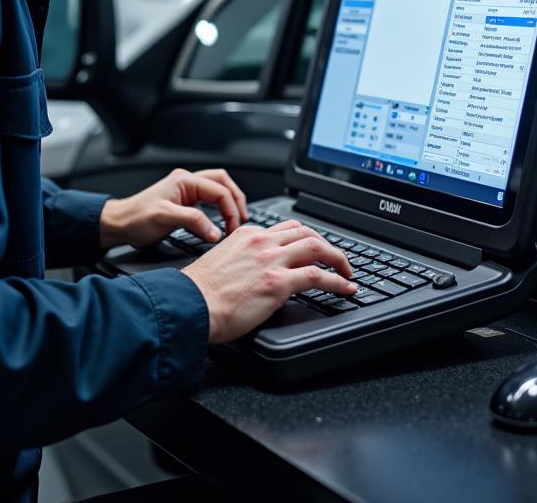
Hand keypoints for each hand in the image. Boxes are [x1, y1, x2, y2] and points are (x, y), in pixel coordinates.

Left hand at [99, 167, 248, 249]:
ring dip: (229, 202)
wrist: (119, 224)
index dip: (230, 209)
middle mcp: (186, 182)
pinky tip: (221, 219)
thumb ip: (193, 221)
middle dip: (236, 200)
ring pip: (217, 188)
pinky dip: (219, 208)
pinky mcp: (184, 201)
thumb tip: (216, 231)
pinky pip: (209, 199)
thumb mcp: (165, 218)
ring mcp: (185, 190)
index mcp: (184, 180)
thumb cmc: (136, 218)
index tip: (232, 228)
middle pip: (222, 182)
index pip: (219, 190)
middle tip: (241, 220)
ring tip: (236, 219)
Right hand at [181, 220, 356, 342]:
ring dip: (338, 259)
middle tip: (336, 258)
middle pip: (305, 232)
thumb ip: (242, 259)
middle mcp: (261, 242)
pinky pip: (319, 276)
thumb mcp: (221, 262)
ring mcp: (271, 260)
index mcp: (246, 235)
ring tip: (347, 272)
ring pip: (317, 247)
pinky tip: (346, 288)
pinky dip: (338, 281)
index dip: (303, 240)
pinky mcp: (278, 282)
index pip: (285, 230)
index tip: (312, 250)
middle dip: (326, 245)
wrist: (189, 305)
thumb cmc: (199, 293)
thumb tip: (255, 271)